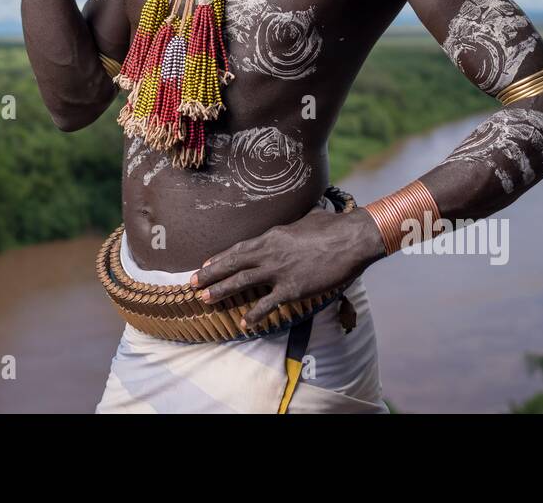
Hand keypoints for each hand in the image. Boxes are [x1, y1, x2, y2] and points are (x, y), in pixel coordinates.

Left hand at [190, 208, 384, 329]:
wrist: (351, 238)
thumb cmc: (332, 227)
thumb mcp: (306, 221)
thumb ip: (294, 226)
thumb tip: (295, 223)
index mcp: (271, 236)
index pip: (239, 249)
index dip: (219, 258)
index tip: (203, 265)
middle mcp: (270, 252)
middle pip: (233, 264)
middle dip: (210, 274)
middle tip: (191, 283)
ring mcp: (279, 271)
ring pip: (242, 282)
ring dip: (221, 291)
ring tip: (204, 299)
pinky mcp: (293, 288)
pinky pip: (268, 303)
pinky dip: (255, 314)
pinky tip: (243, 322)